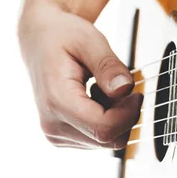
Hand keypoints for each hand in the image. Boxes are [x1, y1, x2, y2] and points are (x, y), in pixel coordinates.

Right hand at [18, 2, 141, 148]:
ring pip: (105, 141)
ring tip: (101, 88)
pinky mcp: (61, 137)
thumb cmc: (62, 36)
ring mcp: (55, 134)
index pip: (103, 128)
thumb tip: (124, 89)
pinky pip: (97, 139)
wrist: (39, 39)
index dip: (129, 115)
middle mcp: (52, 124)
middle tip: (120, 85)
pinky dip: (105, 120)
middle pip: (107, 139)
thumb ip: (109, 66)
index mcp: (56, 100)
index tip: (137, 94)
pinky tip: (95, 99)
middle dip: (124, 115)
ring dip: (114, 117)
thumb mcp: (90, 41)